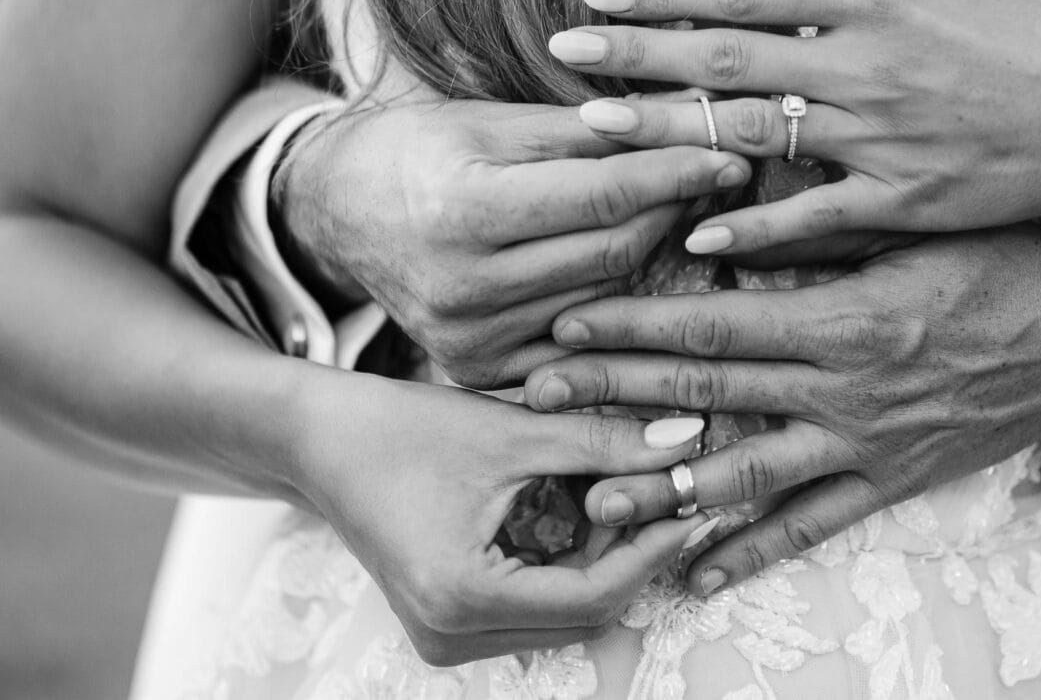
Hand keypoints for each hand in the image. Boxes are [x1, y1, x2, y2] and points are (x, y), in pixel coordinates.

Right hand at [276, 98, 749, 386]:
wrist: (337, 214)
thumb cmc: (420, 149)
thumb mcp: (492, 121)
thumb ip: (585, 130)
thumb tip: (683, 116)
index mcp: (463, 212)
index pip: (602, 197)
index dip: (675, 174)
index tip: (728, 152)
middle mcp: (466, 289)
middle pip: (614, 253)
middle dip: (675, 211)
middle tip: (718, 176)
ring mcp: (473, 340)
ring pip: (607, 299)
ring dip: (654, 257)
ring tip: (683, 212)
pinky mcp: (481, 371)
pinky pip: (579, 338)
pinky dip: (615, 304)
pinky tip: (643, 270)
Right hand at [292, 368, 712, 664]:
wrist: (320, 440)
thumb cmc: (404, 427)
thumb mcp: (512, 432)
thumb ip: (603, 442)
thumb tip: (687, 443)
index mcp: (462, 598)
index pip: (595, 595)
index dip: (653, 547)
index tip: (694, 498)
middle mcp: (452, 637)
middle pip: (586, 612)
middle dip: (634, 551)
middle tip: (672, 489)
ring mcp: (448, 639)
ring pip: (567, 613)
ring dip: (607, 558)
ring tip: (632, 488)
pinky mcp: (450, 624)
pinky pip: (538, 606)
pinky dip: (572, 563)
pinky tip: (588, 508)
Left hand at [522, 225, 1040, 592]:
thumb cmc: (1008, 255)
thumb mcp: (910, 229)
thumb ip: (815, 238)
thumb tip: (722, 232)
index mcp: (843, 317)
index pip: (712, 324)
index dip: (631, 326)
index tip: (567, 321)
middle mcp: (844, 390)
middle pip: (708, 397)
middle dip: (616, 396)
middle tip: (538, 398)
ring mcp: (869, 445)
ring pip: (746, 477)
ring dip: (665, 489)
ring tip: (594, 500)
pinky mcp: (896, 480)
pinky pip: (815, 527)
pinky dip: (754, 553)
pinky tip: (699, 573)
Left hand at [547, 0, 1040, 255]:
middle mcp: (869, 65)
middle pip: (728, 60)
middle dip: (637, 57)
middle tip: (563, 58)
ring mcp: (885, 137)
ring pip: (752, 134)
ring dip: (668, 132)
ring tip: (598, 130)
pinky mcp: (909, 199)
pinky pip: (813, 216)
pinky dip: (751, 223)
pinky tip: (692, 226)